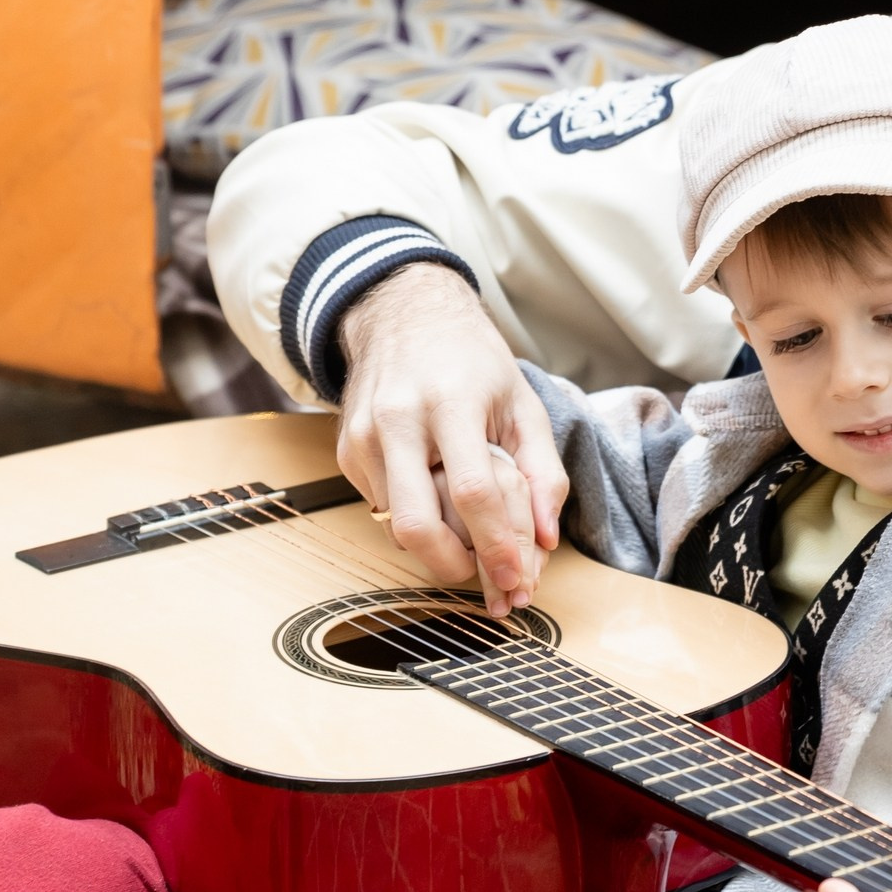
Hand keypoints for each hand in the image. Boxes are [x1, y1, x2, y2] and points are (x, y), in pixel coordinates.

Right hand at [336, 263, 568, 617]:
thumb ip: (544, 472)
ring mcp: (363, 437)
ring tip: (468, 535)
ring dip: (436, 546)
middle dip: (452, 567)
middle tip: (484, 578)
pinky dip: (414, 519)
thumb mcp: (523, 402)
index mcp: (451, 402)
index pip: (472, 492)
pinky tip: (436, 499)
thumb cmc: (470, 359)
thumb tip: (546, 539)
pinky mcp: (346, 452)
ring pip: (396, 524)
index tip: (516, 579)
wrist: (402, 313)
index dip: (495, 545)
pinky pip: (381, 508)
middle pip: (416, 524)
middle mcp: (398, 420)